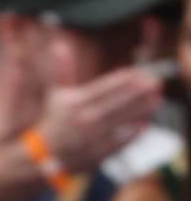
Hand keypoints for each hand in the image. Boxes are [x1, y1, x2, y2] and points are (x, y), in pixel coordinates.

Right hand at [36, 68, 161, 175]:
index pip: (105, 86)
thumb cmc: (54, 119)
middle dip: (139, 92)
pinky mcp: (99, 151)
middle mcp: (85, 118)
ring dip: (141, 109)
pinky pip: (120, 140)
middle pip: (118, 102)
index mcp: (76, 102)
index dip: (125, 79)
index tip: (140, 72)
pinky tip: (145, 123)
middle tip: (155, 83)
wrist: (44, 154)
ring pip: (122, 120)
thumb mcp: (56, 93)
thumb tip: (59, 45)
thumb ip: (62, 69)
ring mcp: (93, 136)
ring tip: (155, 99)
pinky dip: (134, 132)